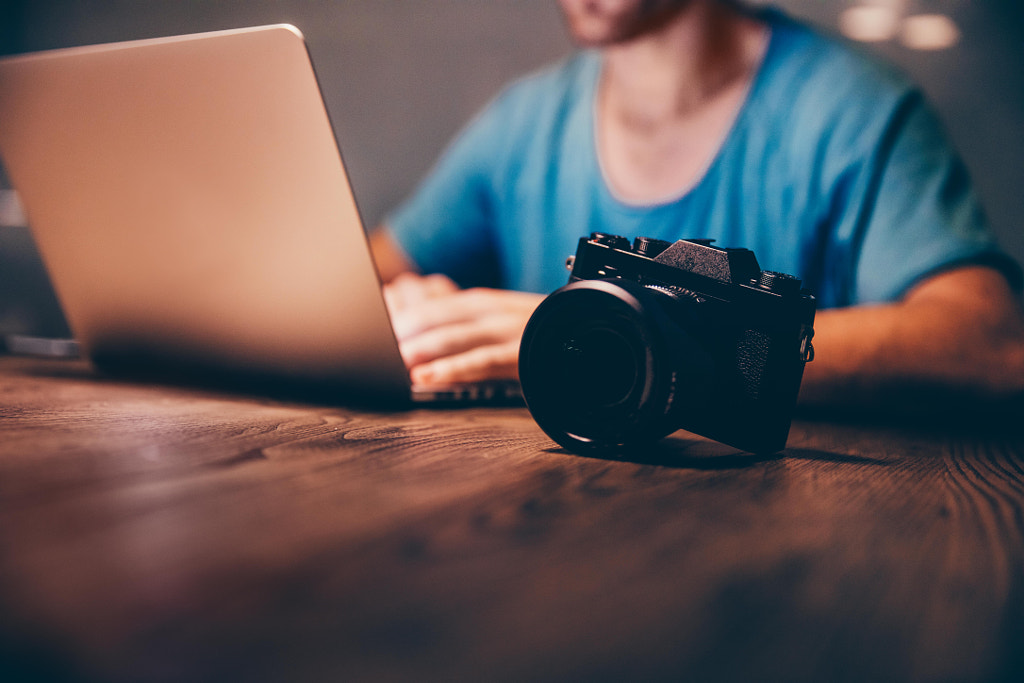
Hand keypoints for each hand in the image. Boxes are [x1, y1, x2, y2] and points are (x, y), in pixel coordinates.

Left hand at [383, 273, 543, 384]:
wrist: (588, 334)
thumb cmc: (538, 334)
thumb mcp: (500, 324)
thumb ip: (465, 329)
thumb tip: (421, 344)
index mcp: (482, 302)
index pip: (433, 304)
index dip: (400, 314)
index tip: (370, 327)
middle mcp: (491, 312)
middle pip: (436, 317)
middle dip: (400, 331)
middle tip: (368, 344)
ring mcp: (506, 332)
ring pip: (453, 337)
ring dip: (418, 349)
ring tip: (389, 361)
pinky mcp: (518, 355)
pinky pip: (479, 362)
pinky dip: (450, 370)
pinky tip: (426, 378)